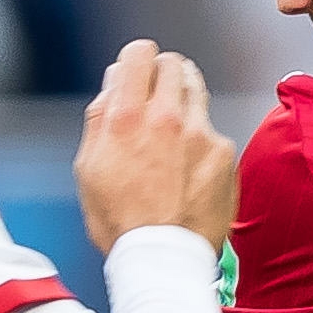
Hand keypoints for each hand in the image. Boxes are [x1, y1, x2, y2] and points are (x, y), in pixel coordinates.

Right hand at [76, 43, 235, 250]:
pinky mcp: (223, 152)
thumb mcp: (89, 168)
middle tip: (156, 98)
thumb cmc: (121, 221)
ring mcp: (200, 133)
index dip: (136, 61)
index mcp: (126, 118)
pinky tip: (190, 168)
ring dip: (184, 99)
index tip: (136, 75)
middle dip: (162, 75)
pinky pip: (211, 130)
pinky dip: (201, 141)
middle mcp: (166, 117)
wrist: (163, 259)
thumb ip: (101, 117)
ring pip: (196, 89)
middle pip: (172, 63)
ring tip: (174, 127)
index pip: (139, 53)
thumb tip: (114, 83)